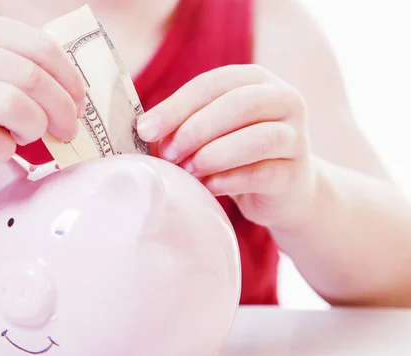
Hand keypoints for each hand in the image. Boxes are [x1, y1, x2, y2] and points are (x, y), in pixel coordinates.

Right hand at [0, 10, 85, 169]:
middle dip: (63, 109)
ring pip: (14, 107)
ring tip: (28, 135)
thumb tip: (64, 85)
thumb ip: (0, 57)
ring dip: (36, 128)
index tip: (78, 101)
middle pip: (32, 78)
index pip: (39, 45)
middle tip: (67, 128)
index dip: (69, 79)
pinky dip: (6, 150)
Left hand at [137, 64, 316, 228]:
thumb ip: (183, 124)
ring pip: (258, 138)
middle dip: (195, 129)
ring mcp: (295, 137)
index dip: (176, 105)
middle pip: (238, 104)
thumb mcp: (211, 131)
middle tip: (167, 153)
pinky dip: (229, 181)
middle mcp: (284, 100)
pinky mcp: (295, 174)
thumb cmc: (237, 154)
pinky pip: (262, 174)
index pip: (212, 83)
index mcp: (256, 80)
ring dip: (214, 155)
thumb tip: (144, 131)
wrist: (283, 190)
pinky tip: (208, 187)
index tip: (146, 129)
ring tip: (188, 170)